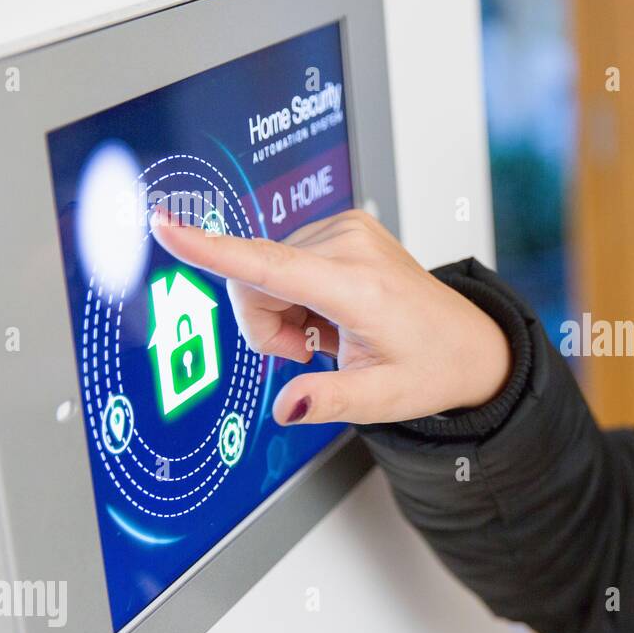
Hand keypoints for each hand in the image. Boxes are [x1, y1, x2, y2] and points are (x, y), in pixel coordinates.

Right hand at [150, 207, 511, 425]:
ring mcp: (347, 228)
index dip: (212, 250)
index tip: (165, 227)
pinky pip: (284, 257)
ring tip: (328, 333)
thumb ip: (329, 401)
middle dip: (265, 324)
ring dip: (283, 310)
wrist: (468, 342)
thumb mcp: (381, 399)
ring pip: (264, 269)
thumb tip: (288, 407)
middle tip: (310, 351)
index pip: (270, 266)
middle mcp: (350, 245)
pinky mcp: (343, 225)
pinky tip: (332, 312)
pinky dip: (296, 292)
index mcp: (357, 287)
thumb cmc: (429, 367)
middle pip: (254, 279)